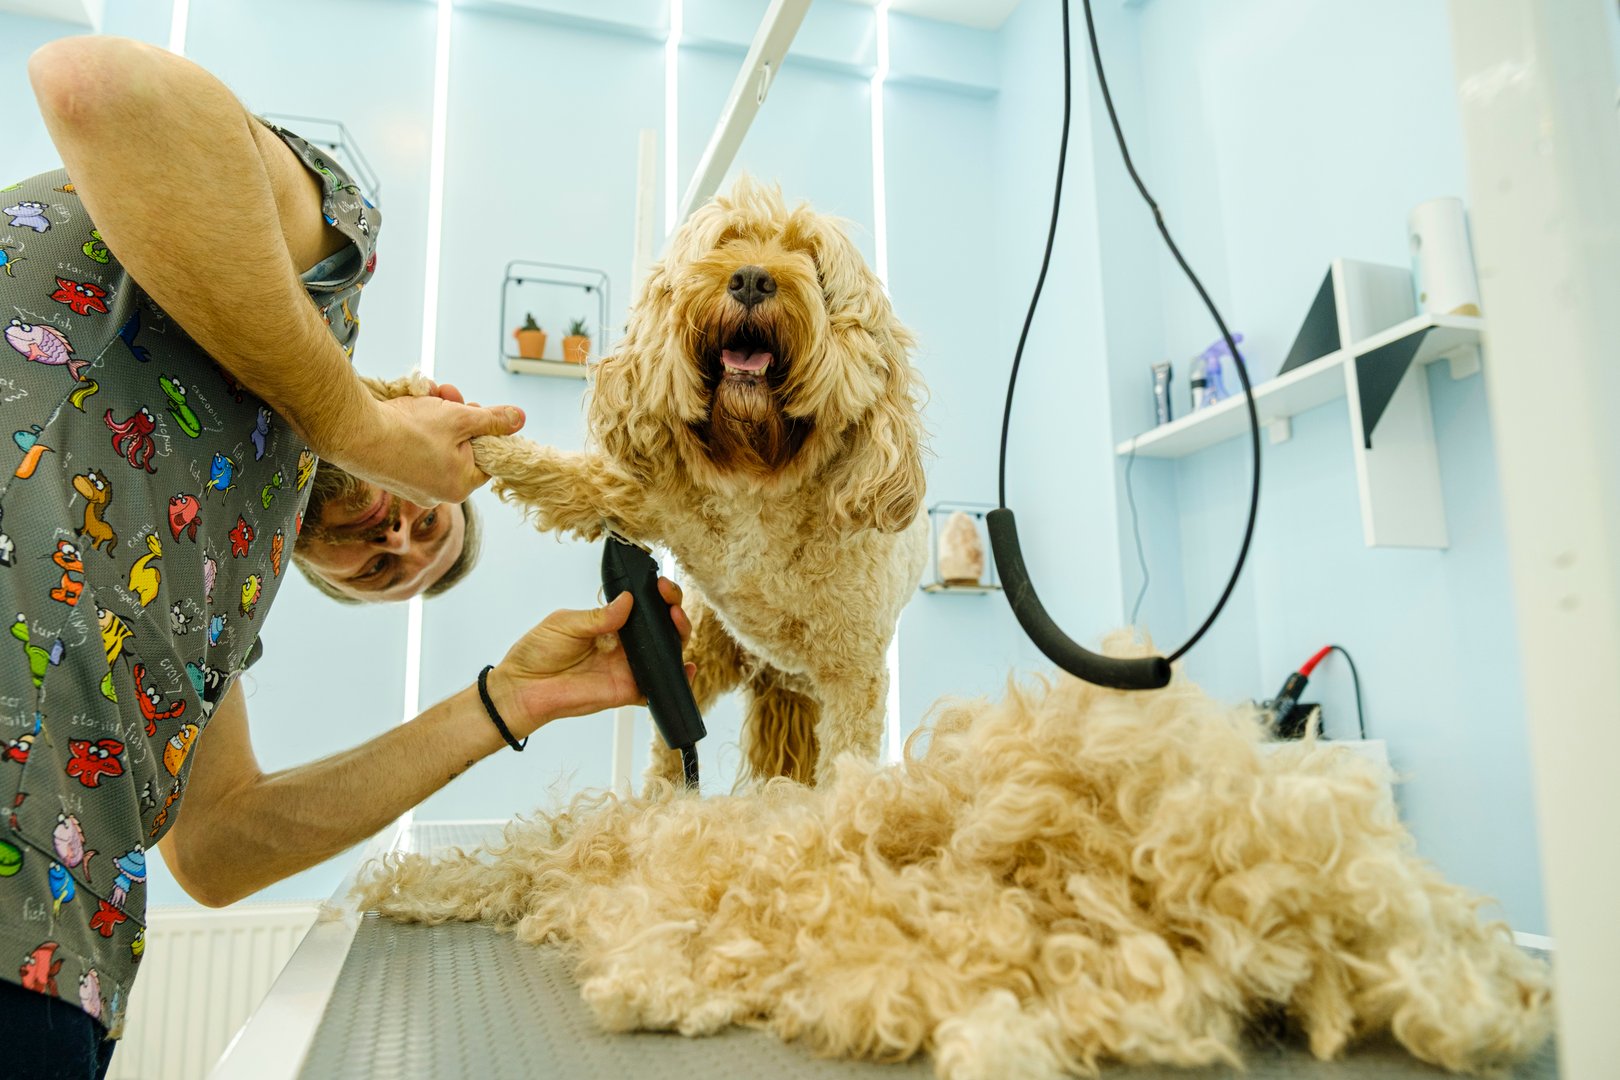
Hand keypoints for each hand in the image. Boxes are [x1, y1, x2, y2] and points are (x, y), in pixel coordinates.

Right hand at [325, 388, 524, 506]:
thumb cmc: (410, 431)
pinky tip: (408, 405)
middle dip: (458, 416)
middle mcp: (436, 491)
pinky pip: (413, 445)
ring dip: (436, 413)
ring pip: (436, 442)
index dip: (484, 430)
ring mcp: (411, 484)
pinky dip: (415, 422)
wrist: (354, 433)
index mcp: (459, 486)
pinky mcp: (391, 471)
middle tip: (449, 395)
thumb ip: (492, 420)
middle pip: (461, 447)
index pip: (486, 458)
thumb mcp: (462, 419)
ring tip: (427, 394)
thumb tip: (520, 419)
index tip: (475, 410)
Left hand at [486, 579, 693, 737]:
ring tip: (677, 622)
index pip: (642, 607)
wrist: (522, 689)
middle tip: (671, 601)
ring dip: (679, 637)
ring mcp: (627, 668)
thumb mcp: (565, 624)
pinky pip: (658, 686)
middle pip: (661, 628)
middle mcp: (623, 646)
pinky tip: (686, 667)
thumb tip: (627, 601)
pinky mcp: (627, 691)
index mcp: (609, 625)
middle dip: (673, 610)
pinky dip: (677, 679)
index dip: (656, 595)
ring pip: (665, 653)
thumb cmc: (536, 653)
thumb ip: (598, 616)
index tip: (659, 585)